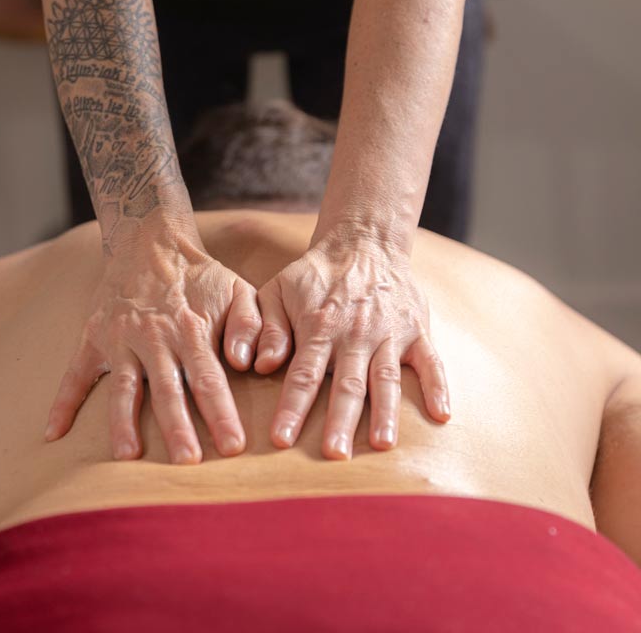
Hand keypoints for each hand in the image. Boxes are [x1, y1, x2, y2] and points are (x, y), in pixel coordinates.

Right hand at [45, 231, 261, 463]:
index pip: (209, 379)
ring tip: (128, 456)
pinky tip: (53, 434)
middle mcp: (154, 337)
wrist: (151, 243)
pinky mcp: (94, 338)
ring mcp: (120, 340)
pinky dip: (63, 403)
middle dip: (178, 428)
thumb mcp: (237, 290)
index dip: (221, 413)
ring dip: (124, 423)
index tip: (233, 446)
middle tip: (187, 464)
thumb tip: (247, 364)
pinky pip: (75, 374)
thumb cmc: (202, 277)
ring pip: (123, 388)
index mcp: (191, 330)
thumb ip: (249, 325)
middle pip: (167, 390)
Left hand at [253, 227, 449, 457]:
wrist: (363, 243)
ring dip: (385, 412)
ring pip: (387, 378)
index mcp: (319, 327)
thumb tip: (256, 365)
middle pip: (347, 384)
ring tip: (382, 445)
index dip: (292, 408)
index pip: (303, 375)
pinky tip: (442, 416)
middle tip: (334, 455)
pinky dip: (438, 387)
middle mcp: (355, 334)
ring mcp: (389, 333)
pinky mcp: (416, 330)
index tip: (282, 440)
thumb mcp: (277, 291)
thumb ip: (266, 328)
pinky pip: (431, 361)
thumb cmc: (314, 275)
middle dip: (339, 421)